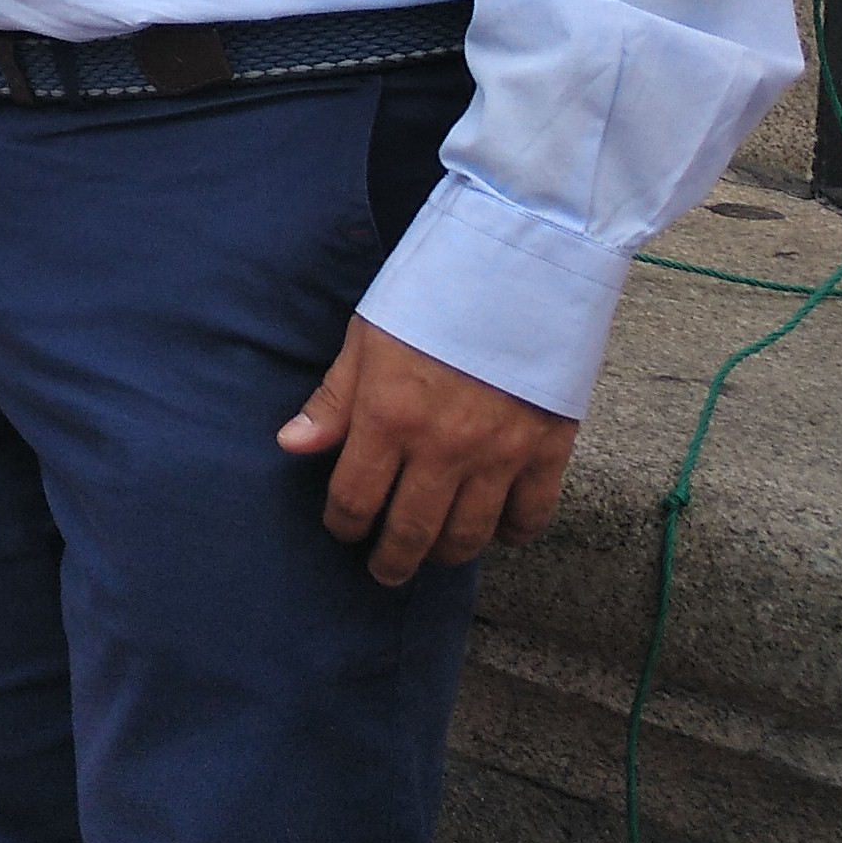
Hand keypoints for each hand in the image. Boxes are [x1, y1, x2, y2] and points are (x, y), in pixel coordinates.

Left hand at [277, 316, 577, 585]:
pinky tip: (496, 533)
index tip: (341, 531)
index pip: (356, 498)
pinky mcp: (548, 452)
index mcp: (388, 418)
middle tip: (383, 571)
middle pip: (411, 531)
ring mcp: (499, 455)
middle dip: (391, 561)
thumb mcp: (368, 339)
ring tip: (431, 557)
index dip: (343, 524)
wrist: (518, 271)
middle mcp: (442, 448)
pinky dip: (513, 534)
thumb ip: (334, 401)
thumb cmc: (432, 298)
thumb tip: (293, 446)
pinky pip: (531, 516)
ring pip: (469, 535)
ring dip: (445, 555)